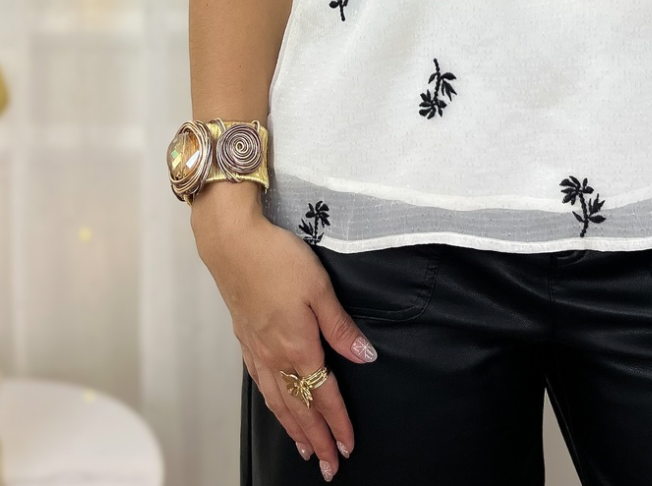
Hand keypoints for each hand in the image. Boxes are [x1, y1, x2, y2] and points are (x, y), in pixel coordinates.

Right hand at [195, 207, 377, 477]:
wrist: (232, 244)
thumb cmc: (277, 259)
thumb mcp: (319, 288)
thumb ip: (340, 327)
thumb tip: (364, 357)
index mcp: (298, 347)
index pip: (323, 396)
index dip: (338, 423)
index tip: (348, 447)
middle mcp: (275, 356)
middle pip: (299, 409)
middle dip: (316, 439)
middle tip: (328, 467)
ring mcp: (257, 350)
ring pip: (277, 402)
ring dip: (294, 429)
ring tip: (305, 449)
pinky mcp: (246, 339)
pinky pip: (262, 385)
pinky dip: (273, 406)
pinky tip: (276, 407)